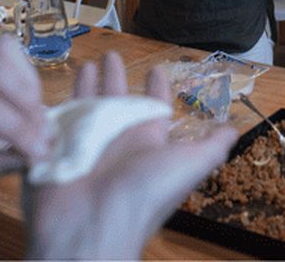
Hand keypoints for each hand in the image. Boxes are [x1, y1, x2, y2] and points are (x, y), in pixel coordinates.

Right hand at [24, 52, 235, 260]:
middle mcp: (117, 140)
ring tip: (85, 64)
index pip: (153, 105)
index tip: (156, 68)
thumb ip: (212, 146)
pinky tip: (49, 90)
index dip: (156, 86)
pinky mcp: (54, 150)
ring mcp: (84, 144)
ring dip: (86, 85)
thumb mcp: (190, 165)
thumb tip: (236, 130)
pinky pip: (54, 121)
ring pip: (86, 106)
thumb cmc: (144, 195)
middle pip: (116, 99)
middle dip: (114, 77)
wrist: (91, 231)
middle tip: (110, 54)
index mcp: (148, 140)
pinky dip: (54, 106)